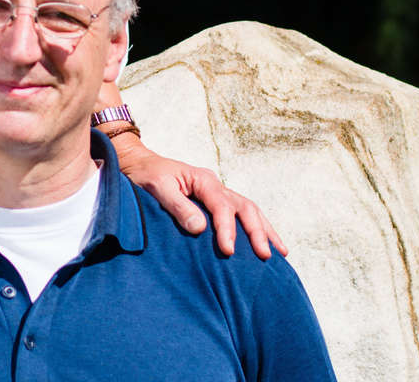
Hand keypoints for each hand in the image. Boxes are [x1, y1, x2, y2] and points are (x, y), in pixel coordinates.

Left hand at [112, 136, 286, 258]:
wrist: (138, 164)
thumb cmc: (145, 176)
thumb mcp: (157, 188)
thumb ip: (177, 206)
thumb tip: (201, 229)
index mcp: (203, 180)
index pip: (222, 206)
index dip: (228, 229)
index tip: (229, 251)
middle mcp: (215, 185)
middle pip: (245, 207)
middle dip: (258, 231)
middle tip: (266, 255)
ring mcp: (217, 192)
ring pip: (248, 210)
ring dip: (264, 230)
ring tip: (280, 252)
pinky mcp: (213, 202)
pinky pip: (240, 214)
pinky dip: (255, 228)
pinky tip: (264, 243)